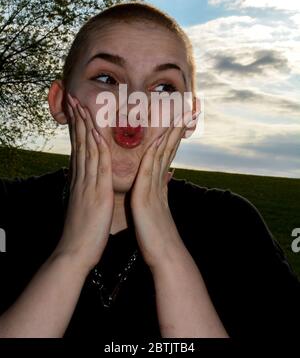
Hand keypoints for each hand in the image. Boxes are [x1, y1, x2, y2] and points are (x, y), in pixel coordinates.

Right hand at [54, 93, 113, 273]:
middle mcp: (81, 177)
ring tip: (80, 104)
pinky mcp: (97, 192)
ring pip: (86, 148)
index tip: (76, 109)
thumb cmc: (83, 230)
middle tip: (73, 97)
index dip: (78, 126)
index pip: (79, 146)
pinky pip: (97, 165)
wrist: (75, 252)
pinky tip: (95, 132)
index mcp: (80, 179)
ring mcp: (88, 183)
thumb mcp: (85, 204)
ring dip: (84, 125)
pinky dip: (97, 147)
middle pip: (79, 142)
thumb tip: (87, 179)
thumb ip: (87, 188)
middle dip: (77, 118)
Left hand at [130, 110, 199, 269]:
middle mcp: (158, 182)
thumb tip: (166, 175)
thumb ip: (161, 189)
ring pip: (162, 155)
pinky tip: (158, 142)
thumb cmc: (157, 233)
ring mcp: (154, 188)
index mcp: (158, 183)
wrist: (164, 256)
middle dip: (177, 129)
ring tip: (180, 118)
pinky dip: (154, 154)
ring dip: (170, 135)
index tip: (179, 119)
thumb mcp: (158, 207)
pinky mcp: (147, 197)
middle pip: (168, 149)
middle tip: (187, 111)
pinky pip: (150, 171)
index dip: (173, 135)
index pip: (166, 153)